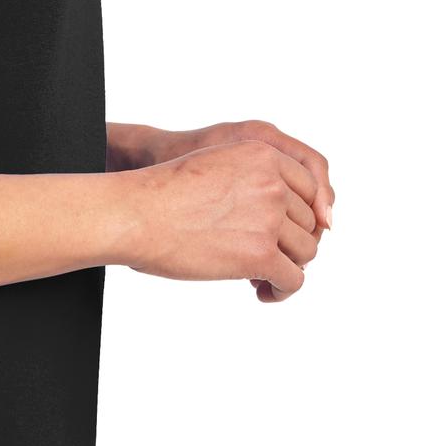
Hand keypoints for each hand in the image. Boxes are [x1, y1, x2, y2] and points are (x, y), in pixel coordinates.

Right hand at [120, 134, 326, 300]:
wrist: (135, 214)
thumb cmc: (162, 194)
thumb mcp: (216, 165)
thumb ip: (252, 180)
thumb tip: (280, 224)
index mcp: (263, 153)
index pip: (310, 188)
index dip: (299, 215)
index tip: (283, 232)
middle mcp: (272, 183)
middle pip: (308, 222)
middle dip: (290, 242)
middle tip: (264, 257)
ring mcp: (269, 218)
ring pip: (306, 252)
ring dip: (288, 267)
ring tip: (262, 278)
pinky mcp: (260, 254)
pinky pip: (293, 280)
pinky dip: (282, 291)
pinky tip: (263, 292)